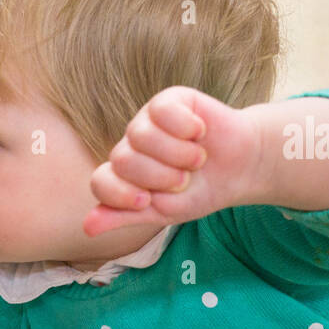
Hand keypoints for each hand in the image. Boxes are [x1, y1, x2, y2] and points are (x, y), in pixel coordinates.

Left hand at [83, 87, 262, 235]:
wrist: (241, 168)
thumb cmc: (200, 191)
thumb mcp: (163, 212)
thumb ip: (124, 217)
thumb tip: (86, 228)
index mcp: (122, 176)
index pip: (100, 182)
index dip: (122, 195)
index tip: (150, 201)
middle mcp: (129, 147)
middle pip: (123, 160)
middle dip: (160, 177)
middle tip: (183, 178)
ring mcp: (146, 122)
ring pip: (140, 136)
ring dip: (177, 155)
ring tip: (196, 159)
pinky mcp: (168, 101)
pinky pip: (162, 112)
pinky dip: (186, 128)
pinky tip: (200, 132)